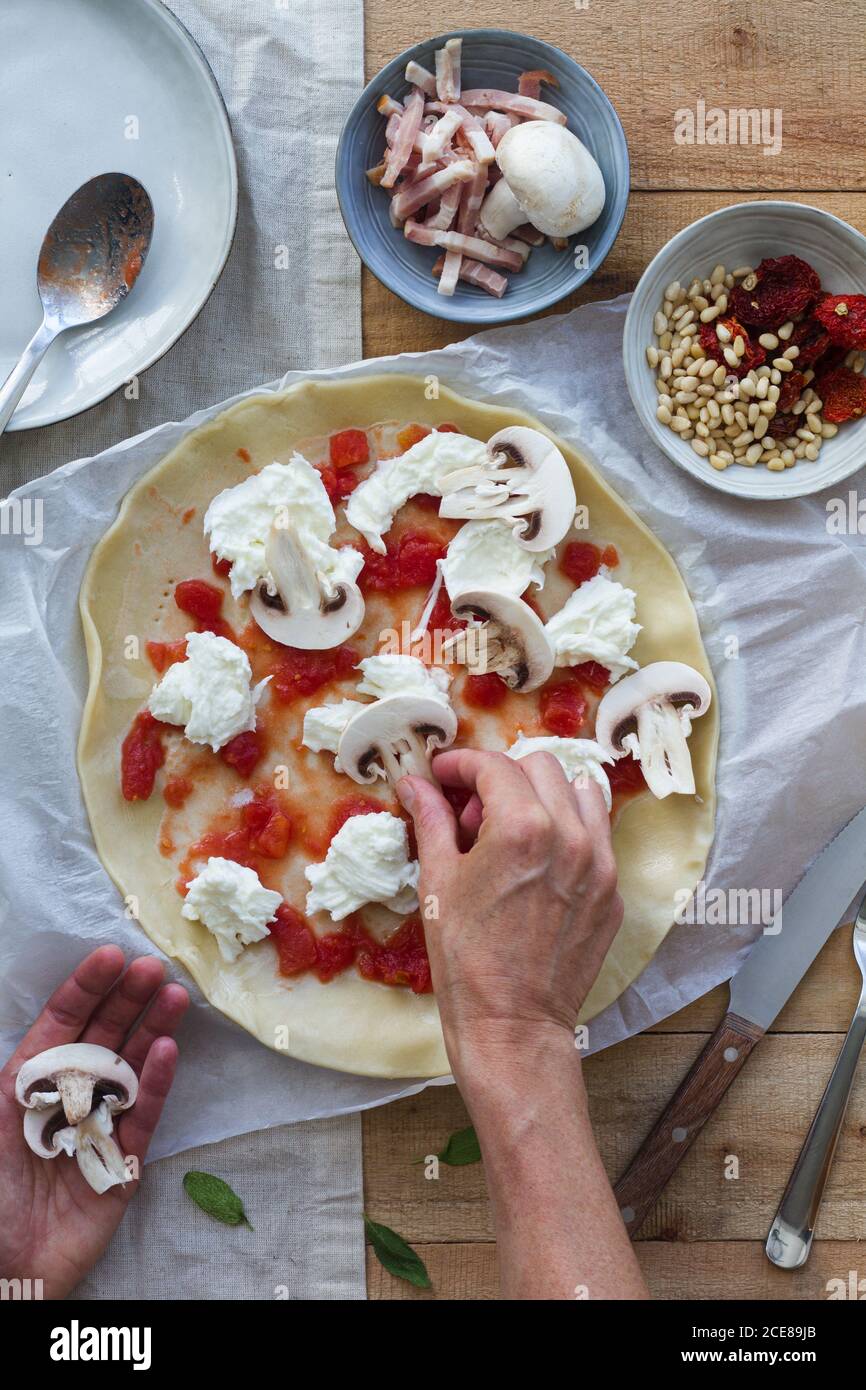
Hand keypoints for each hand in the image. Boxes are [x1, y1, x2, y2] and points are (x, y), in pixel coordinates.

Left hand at [0, 946, 187, 1299]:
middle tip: (154, 967)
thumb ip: (7, 1082)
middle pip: (102, 1037)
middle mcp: (67, 1098)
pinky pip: (142, 1117)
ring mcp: (99, 1127)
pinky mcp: (123, 1163)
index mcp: (27, 1084)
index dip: (85, 989)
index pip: (60, 1024)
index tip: (109, 956)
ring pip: (129, 1069)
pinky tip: (167, 1051)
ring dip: (152, 1031)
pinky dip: (154, 1084)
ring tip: (175, 996)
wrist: (3, 1272)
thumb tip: (21, 1031)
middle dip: (127, 1000)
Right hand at [397, 748, 623, 1085]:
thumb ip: (432, 821)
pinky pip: (596, 836)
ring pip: (580, 792)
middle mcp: (570, 835)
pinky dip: (567, 830)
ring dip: (543, 795)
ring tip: (511, 829)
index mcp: (523, 827)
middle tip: (471, 813)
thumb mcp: (438, 882)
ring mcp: (599, 863)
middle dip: (501, 777)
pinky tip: (536, 863)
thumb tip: (414, 784)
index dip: (460, 765)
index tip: (441, 776)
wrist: (512, 1023)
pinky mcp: (611, 891)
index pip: (493, 766)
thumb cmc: (465, 958)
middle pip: (540, 766)